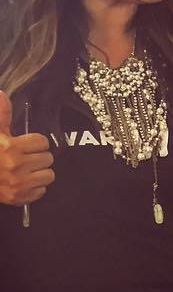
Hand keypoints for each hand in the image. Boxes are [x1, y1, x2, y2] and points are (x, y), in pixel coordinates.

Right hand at [0, 90, 54, 205]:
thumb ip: (1, 114)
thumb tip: (1, 94)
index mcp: (10, 147)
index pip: (42, 142)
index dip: (35, 142)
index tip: (25, 144)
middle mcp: (16, 166)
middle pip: (47, 158)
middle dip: (38, 157)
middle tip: (24, 157)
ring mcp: (19, 183)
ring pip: (48, 175)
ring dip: (39, 172)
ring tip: (25, 169)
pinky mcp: (19, 197)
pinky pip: (41, 191)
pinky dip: (34, 187)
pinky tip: (22, 181)